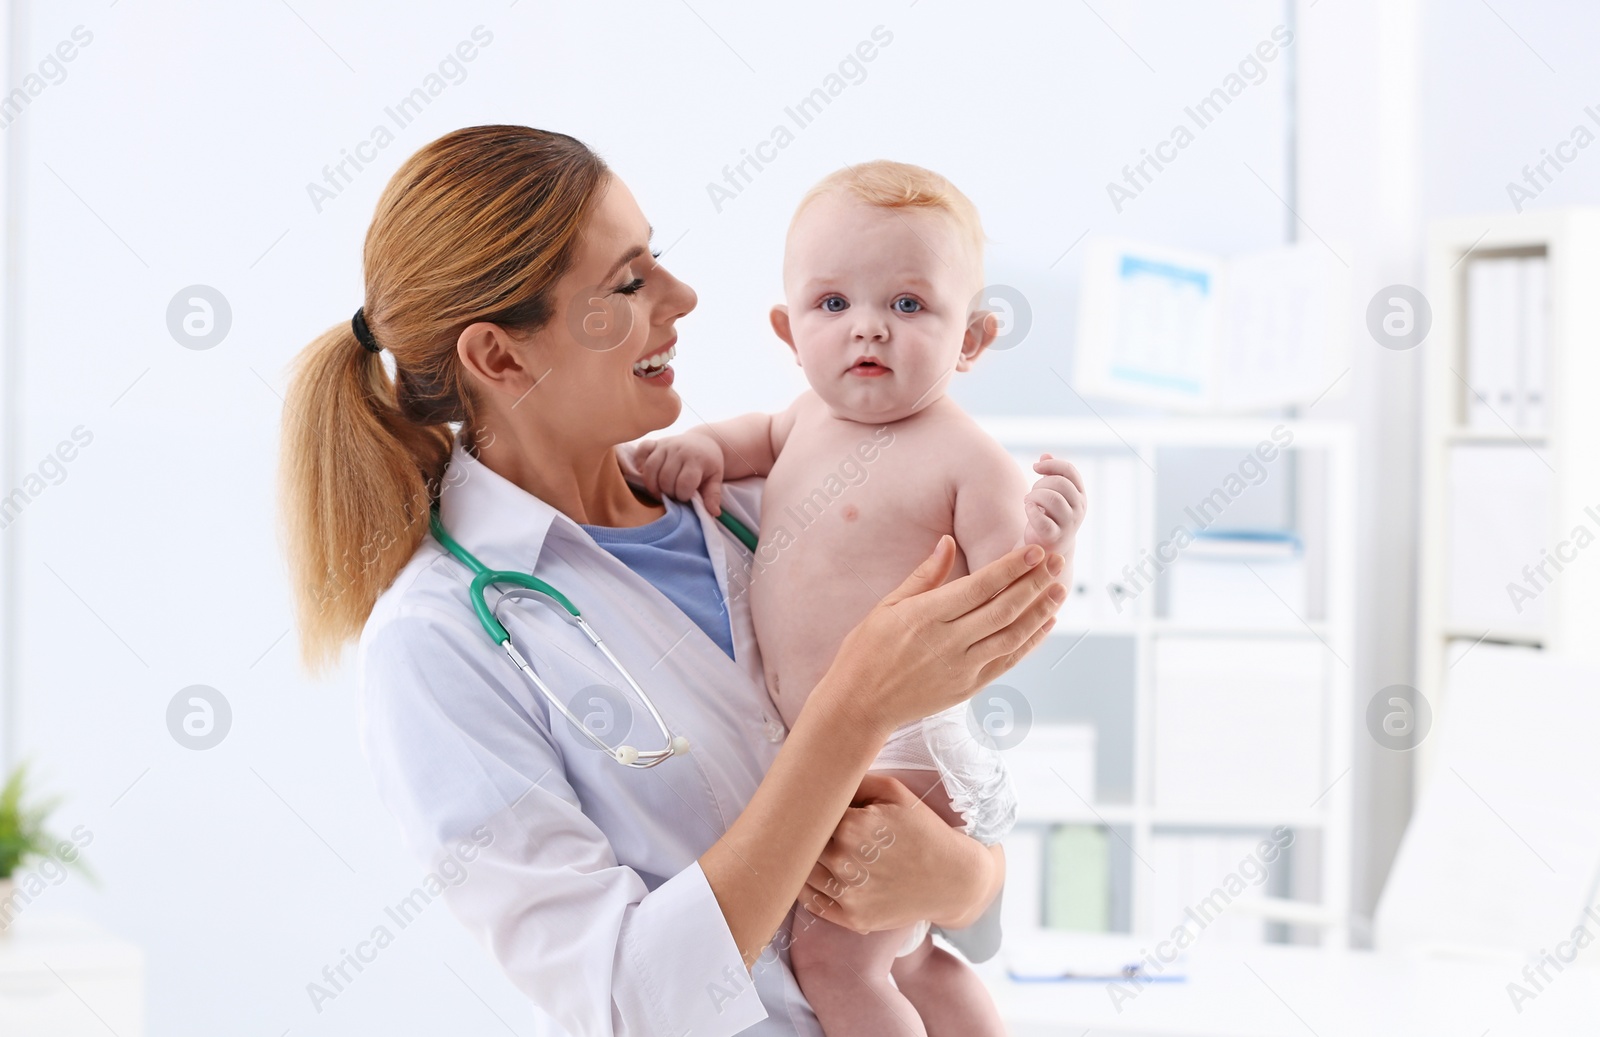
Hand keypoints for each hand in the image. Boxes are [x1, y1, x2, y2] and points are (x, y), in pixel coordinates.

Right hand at [632, 433, 726, 513]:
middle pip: (665, 478)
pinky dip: (640, 463)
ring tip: (661, 491)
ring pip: (650, 468)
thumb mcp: (715, 479)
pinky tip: (647, 475)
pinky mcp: (655, 443)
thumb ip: (713, 496)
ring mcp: (665, 445)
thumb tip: (713, 513)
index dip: (683, 495)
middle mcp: (679, 449)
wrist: (703, 442)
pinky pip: (641, 451)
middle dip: (669, 493)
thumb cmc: (708, 464)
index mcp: (696, 459)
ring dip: (653, 485)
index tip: (687, 497)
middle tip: (674, 495)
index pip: (684, 483)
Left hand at [798, 773, 994, 933]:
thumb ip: (855, 782)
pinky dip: (807, 890)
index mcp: (853, 826)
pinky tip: (815, 876)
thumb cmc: (924, 830)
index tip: (813, 809)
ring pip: (803, 874)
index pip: (810, 816)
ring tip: (812, 852)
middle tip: (808, 830)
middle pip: (803, 846)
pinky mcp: (854, 918)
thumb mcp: (895, 793)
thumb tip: (820, 779)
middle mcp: (846, 862)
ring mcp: (849, 894)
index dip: (812, 812)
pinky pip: (814, 904)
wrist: (954, 878)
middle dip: (806, 837)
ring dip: (804, 862)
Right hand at [816, 536, 1065, 738]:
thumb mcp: (886, 607)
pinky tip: (1045, 623)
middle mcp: (948, 642)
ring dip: (1040, 611)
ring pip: (1012, 635)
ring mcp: (962, 668)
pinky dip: (1030, 641)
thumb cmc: (866, 651)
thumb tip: (948, 542)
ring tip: (1060, 588)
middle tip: (1058, 561)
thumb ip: (923, 576)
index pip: (980, 586)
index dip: (1012, 567)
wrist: (859, 705)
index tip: (1036, 550)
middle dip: (1035, 583)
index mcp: (926, 616)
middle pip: (1003, 608)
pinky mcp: (968, 687)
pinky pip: (1007, 661)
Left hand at [1023, 452, 1085, 551]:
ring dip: (1034, 496)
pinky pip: (1042, 520)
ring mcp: (1069, 523)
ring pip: (1052, 498)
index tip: (1035, 467)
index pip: (1069, 471)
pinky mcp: (1054, 537)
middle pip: (1060, 483)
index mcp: (1079, 494)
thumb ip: (1050, 474)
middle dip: (1040, 483)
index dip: (1051, 464)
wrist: (1046, 547)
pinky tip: (1028, 509)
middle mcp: (1079, 508)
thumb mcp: (1051, 493)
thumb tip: (1045, 455)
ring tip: (1028, 501)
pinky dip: (1031, 511)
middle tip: (1031, 493)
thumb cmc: (1048, 516)